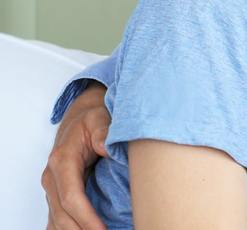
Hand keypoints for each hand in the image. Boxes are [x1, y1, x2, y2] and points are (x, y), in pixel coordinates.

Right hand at [41, 84, 109, 229]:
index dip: (86, 217)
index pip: (71, 197)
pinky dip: (70, 229)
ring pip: (58, 221)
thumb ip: (103, 130)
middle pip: (62, 215)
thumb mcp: (99, 118)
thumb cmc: (92, 120)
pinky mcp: (57, 195)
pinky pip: (58, 219)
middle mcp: (52, 177)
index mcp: (62, 161)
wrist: (79, 119)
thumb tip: (105, 146)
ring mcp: (53, 188)